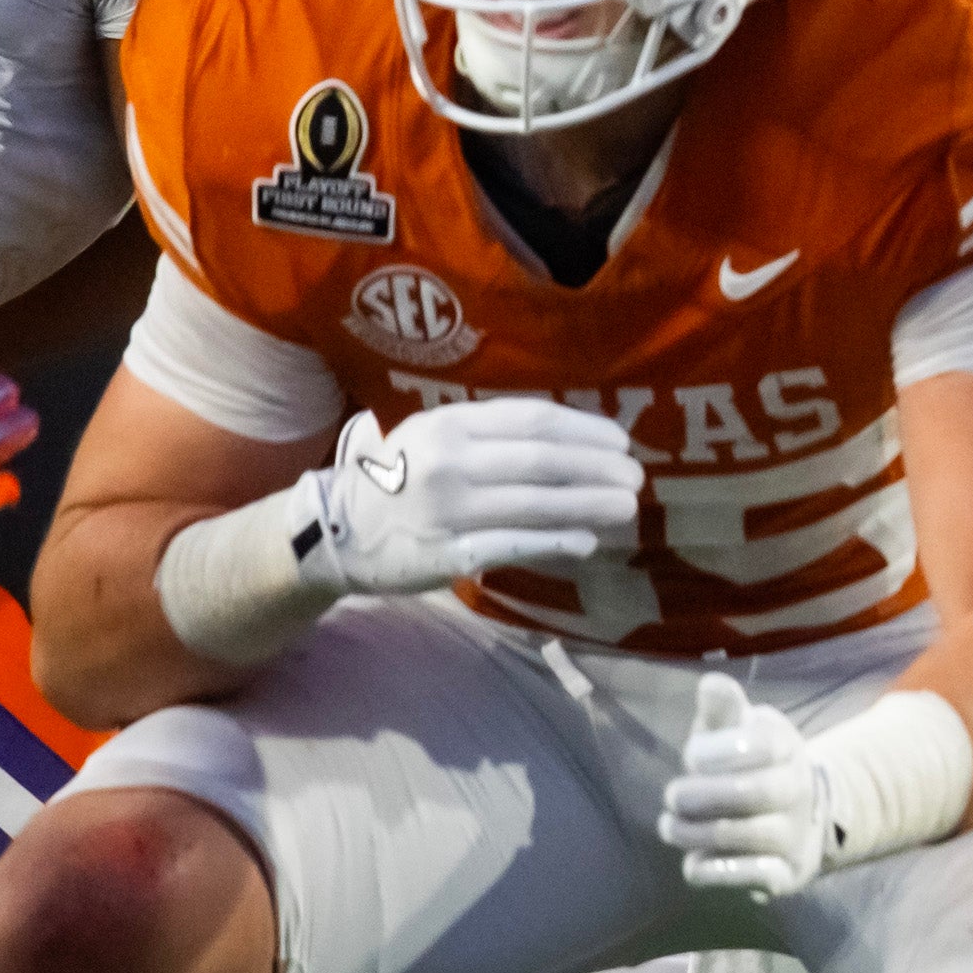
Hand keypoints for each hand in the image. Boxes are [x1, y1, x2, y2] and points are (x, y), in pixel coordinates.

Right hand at [304, 400, 644, 592]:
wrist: (336, 530)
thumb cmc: (401, 479)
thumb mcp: (436, 439)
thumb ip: (494, 436)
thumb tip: (574, 442)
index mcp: (449, 424)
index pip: (532, 420)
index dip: (584, 430)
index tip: (621, 442)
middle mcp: (448, 462)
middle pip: (540, 461)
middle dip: (596, 469)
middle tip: (636, 479)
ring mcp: (446, 509)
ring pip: (533, 504)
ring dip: (587, 506)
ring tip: (625, 509)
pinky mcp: (446, 553)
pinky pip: (512, 546)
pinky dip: (553, 542)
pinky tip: (585, 542)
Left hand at [659, 670, 826, 895]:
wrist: (800, 820)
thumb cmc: (748, 768)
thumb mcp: (736, 734)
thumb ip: (722, 713)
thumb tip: (711, 683)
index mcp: (786, 747)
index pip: (758, 744)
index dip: (716, 752)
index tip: (692, 756)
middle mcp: (799, 790)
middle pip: (751, 791)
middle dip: (698, 796)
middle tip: (673, 797)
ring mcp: (795, 835)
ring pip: (740, 836)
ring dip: (692, 834)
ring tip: (671, 827)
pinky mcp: (786, 874)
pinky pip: (751, 876)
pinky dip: (713, 870)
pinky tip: (695, 861)